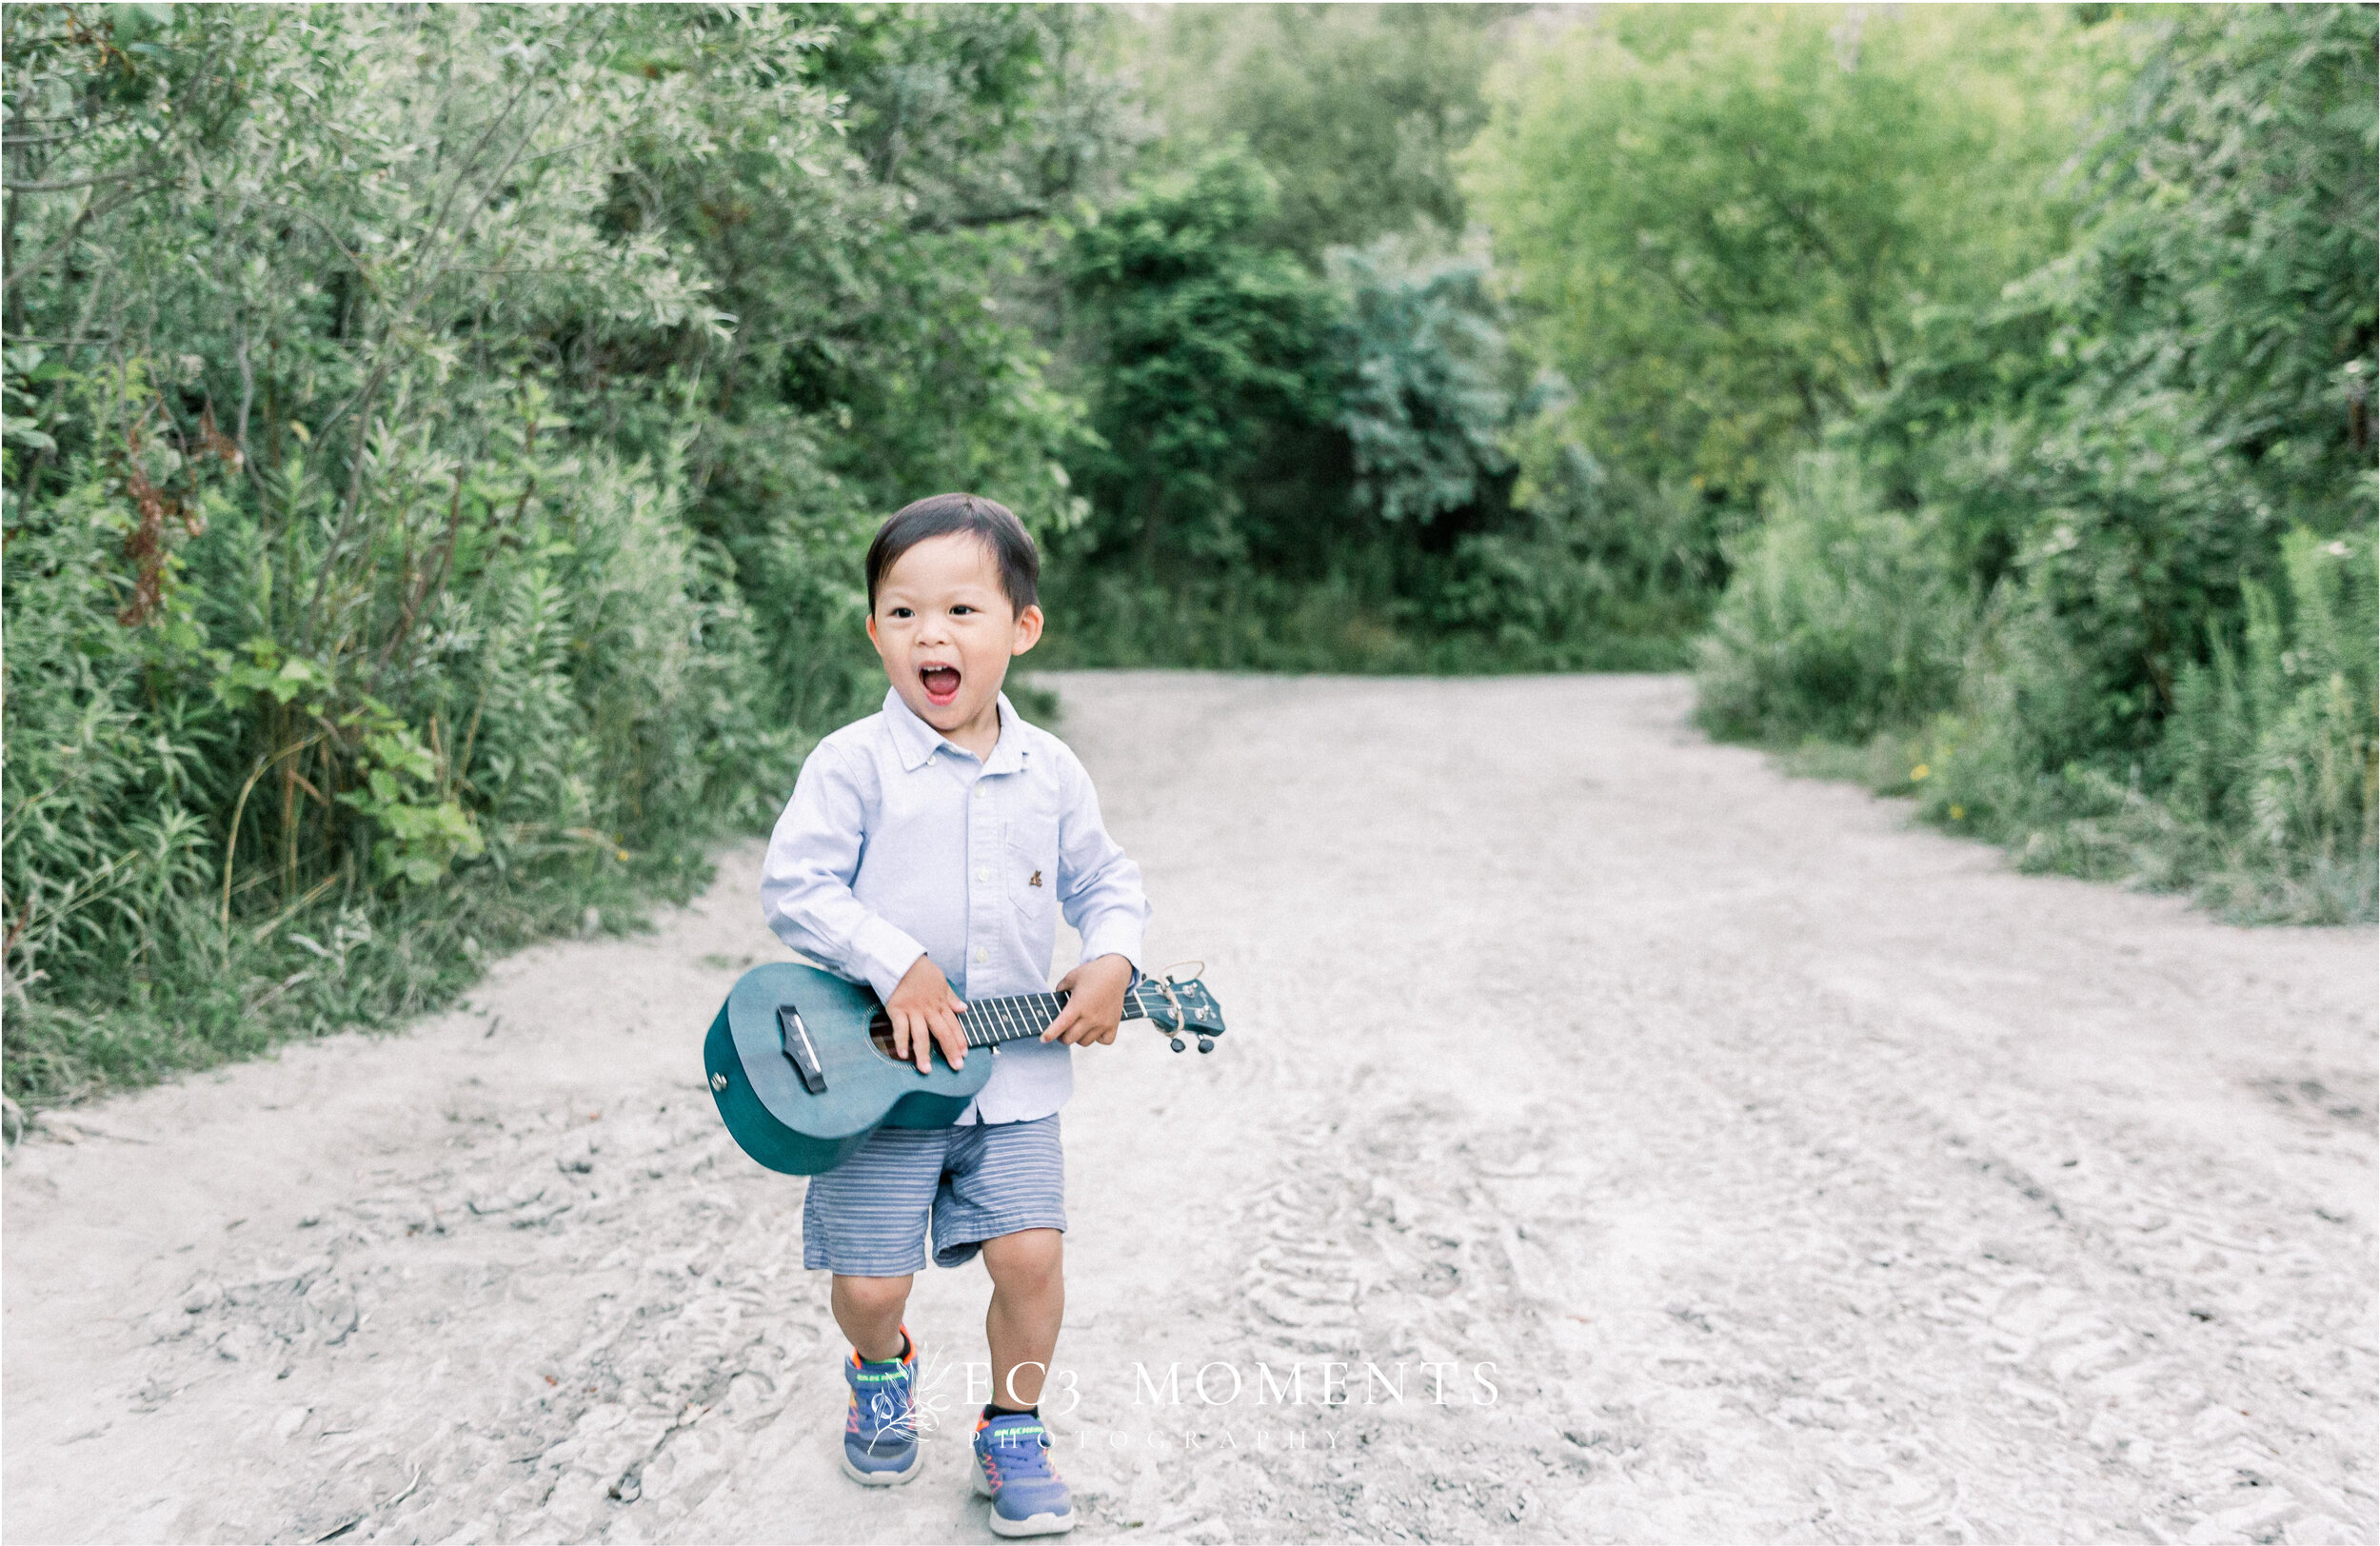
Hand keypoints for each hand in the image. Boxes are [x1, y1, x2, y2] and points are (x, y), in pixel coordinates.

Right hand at [885, 954, 966, 1073]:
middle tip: (956, 1066)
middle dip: (950, 1051)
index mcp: (940, 1003)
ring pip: (921, 1035)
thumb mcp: (941, 980)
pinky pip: (900, 1029)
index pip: (953, 1025)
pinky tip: (903, 1055)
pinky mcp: (897, 1010)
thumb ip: (951, 997)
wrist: (901, 959)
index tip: (964, 1054)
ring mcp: (913, 1010)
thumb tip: (963, 1009)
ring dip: (924, 1054)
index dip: (959, 1040)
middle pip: (942, 1033)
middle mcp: (929, 1009)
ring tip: (926, 1070)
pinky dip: (901, 1042)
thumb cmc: (920, 970)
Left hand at [1042, 954, 1133, 1046]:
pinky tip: (1095, 1029)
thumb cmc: (1092, 973)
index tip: (1043, 1039)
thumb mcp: (1071, 977)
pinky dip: (1098, 1038)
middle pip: (1070, 1038)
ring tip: (1078, 1028)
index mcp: (1078, 1004)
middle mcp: (1091, 1016)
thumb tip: (1055, 998)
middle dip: (1062, 1037)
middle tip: (1061, 1032)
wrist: (1116, 970)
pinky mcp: (1114, 1024)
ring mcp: (1103, 1022)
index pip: (1061, 1025)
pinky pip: (1105, 1041)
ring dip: (1078, 1038)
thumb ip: (1060, 988)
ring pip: (1085, 1042)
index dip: (1050, 1034)